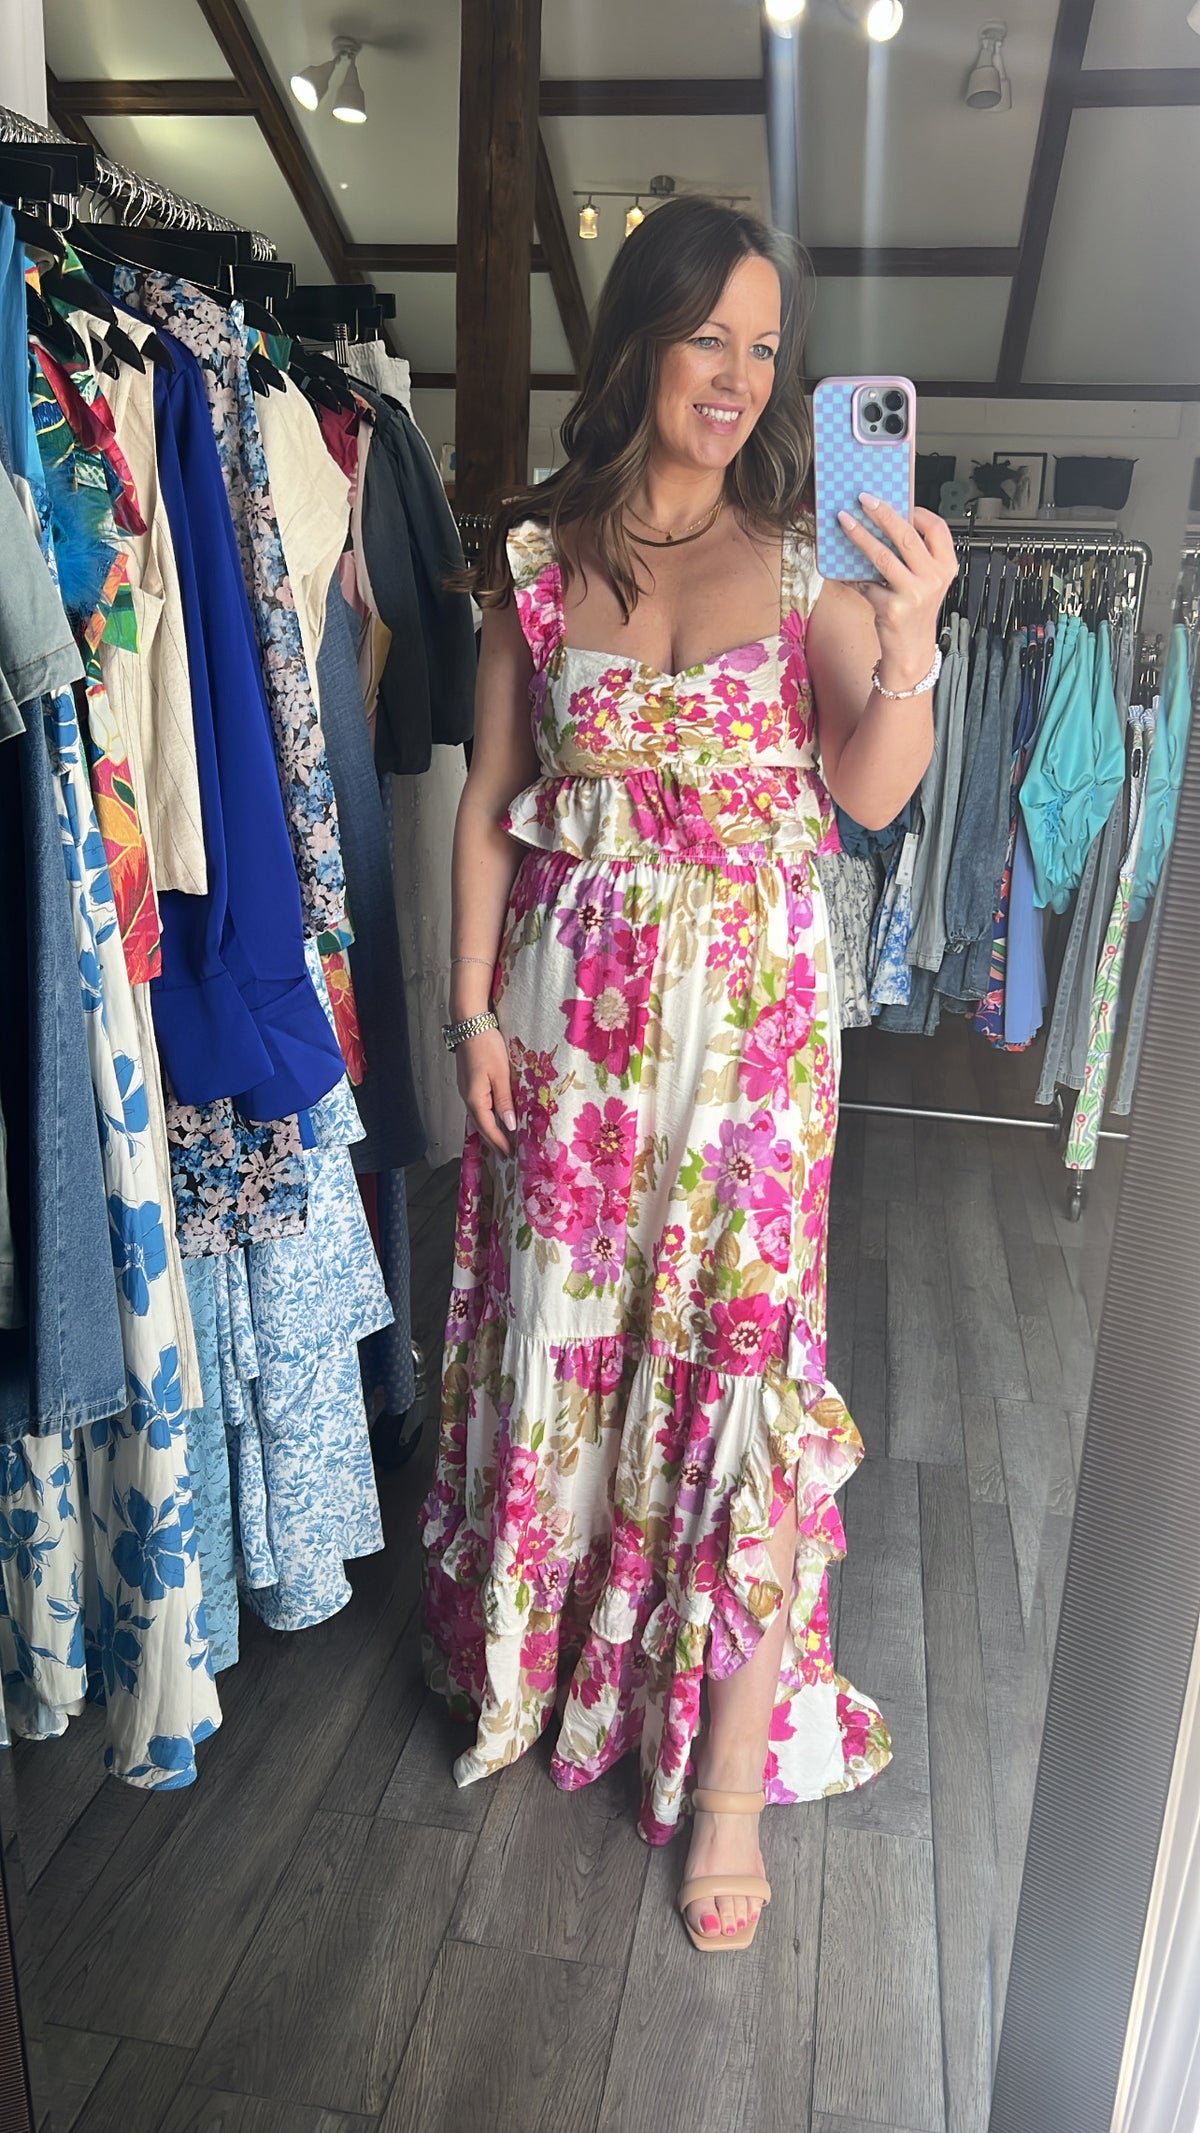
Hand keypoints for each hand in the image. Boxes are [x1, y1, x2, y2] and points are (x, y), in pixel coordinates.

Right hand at [456, 1027, 517, 1156]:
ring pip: (479, 1117)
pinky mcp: (469, 1083)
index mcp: (475, 1099)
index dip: (500, 1143)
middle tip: (506, 1154)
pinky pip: (478, 1107)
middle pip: (481, 1126)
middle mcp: (468, 1098)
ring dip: (490, 1131)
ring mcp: (467, 1091)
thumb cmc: (487, 1047)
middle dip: (493, 1141)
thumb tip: (509, 1125)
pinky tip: (494, 1119)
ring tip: (502, 1141)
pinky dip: (487, 1118)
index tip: (510, 1155)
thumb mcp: (500, 1075)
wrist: (470, 1025)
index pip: (488, 1128)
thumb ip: (505, 1101)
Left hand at [837, 495, 957, 690]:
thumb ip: (915, 556)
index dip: (918, 512)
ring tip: (845, 521)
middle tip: (864, 499)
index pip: (937, 528)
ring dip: (860, 535)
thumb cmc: (915, 611)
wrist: (911, 651)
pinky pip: (867, 582)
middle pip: (906, 536)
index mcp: (946, 567)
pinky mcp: (893, 607)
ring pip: (883, 555)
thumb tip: (884, 522)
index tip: (900, 503)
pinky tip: (845, 570)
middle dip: (883, 513)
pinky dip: (853, 575)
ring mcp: (914, 593)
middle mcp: (934, 578)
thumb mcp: (925, 581)